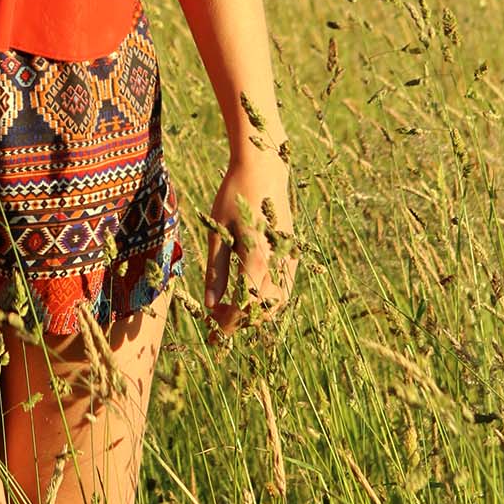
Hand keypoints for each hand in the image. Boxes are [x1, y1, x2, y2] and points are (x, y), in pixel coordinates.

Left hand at [202, 148, 297, 335]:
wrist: (264, 168)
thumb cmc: (235, 194)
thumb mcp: (217, 231)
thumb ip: (216, 271)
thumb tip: (210, 304)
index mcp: (257, 260)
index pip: (244, 308)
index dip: (228, 325)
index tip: (213, 335)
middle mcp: (279, 264)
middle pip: (263, 311)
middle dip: (241, 321)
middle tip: (217, 318)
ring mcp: (289, 259)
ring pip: (277, 302)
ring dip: (255, 312)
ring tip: (230, 307)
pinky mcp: (293, 252)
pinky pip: (284, 287)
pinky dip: (267, 298)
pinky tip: (248, 291)